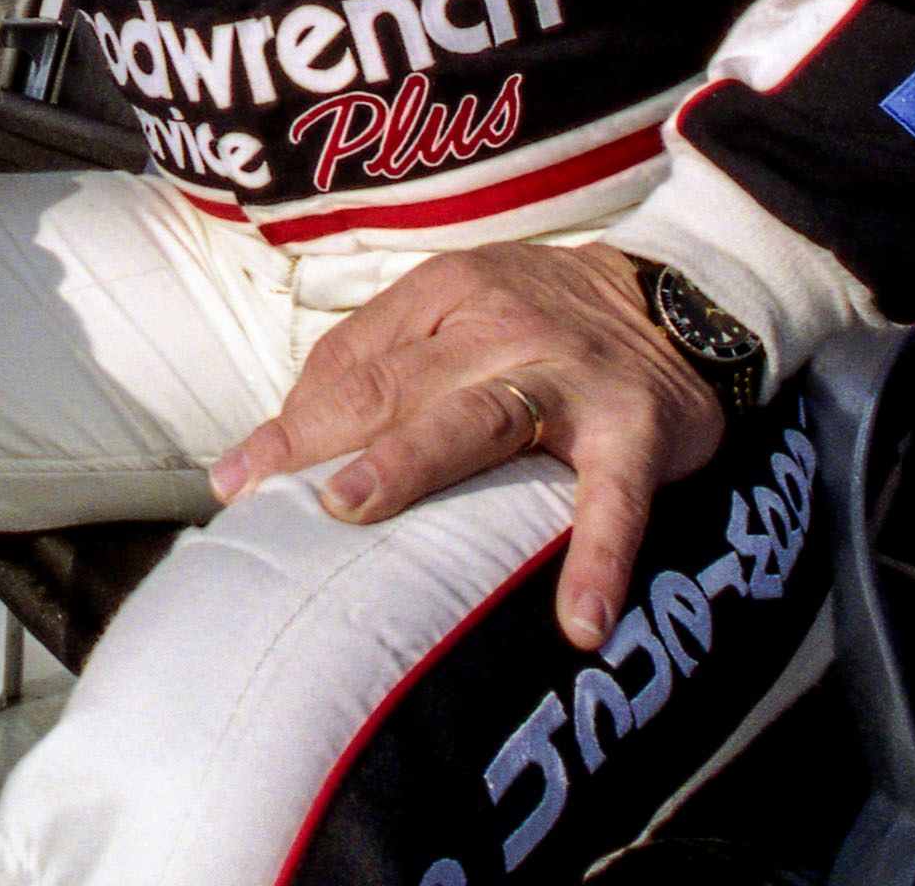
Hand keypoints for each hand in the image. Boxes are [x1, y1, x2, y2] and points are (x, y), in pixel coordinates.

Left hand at [208, 240, 724, 649]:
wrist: (680, 302)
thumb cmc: (540, 321)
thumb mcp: (458, 308)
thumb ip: (381, 357)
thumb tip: (292, 430)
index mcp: (445, 294)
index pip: (350, 361)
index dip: (290, 422)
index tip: (234, 482)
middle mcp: (498, 325)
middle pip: (394, 384)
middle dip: (323, 437)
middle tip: (265, 494)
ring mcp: (568, 376)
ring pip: (478, 419)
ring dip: (413, 464)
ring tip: (353, 513)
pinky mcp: (636, 428)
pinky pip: (614, 497)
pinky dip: (598, 555)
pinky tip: (579, 620)